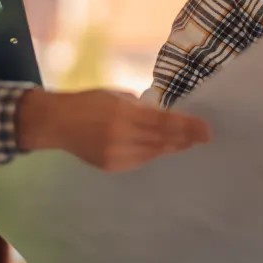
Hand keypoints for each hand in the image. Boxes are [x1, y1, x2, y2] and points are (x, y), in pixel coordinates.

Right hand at [17, 88, 211, 170]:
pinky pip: (140, 161)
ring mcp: (115, 155)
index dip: (187, 127)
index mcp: (122, 113)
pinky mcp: (111, 166)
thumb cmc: (89, 102)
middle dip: (186, 139)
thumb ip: (141, 107)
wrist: (56, 123)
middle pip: (161, 140)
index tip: (206, 129)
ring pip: (153, 153)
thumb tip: (165, 116)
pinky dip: (154, 154)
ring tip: (189, 142)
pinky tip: (165, 149)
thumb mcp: (117, 96)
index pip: (163, 122)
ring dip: (172, 147)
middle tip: (205, 136)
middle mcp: (120, 137)